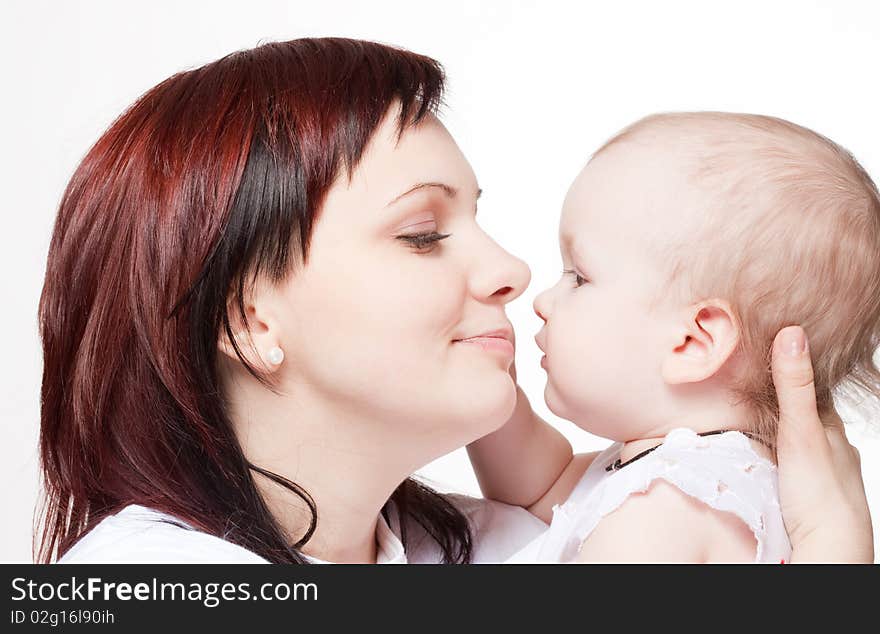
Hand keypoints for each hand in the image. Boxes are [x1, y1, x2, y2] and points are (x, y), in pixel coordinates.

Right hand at [772, 326, 873, 561]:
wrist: (832, 548)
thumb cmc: (822, 494)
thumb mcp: (803, 431)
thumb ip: (795, 386)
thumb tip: (793, 333)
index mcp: (833, 429)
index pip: (813, 390)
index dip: (793, 371)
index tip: (772, 353)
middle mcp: (833, 449)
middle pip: (806, 417)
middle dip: (784, 404)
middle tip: (753, 389)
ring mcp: (824, 473)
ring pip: (801, 444)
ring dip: (781, 434)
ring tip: (754, 423)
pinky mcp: (810, 495)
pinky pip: (793, 467)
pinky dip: (780, 459)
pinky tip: (768, 463)